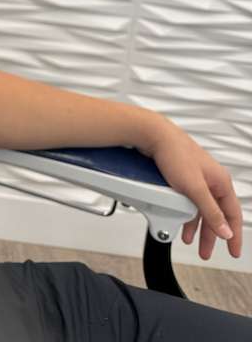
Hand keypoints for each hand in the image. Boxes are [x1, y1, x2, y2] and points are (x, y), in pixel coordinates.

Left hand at [137, 117, 242, 260]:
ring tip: (190, 240)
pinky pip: (188, 201)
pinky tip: (180, 222)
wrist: (153, 135)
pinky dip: (185, 214)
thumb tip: (225, 230)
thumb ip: (211, 211)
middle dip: (211, 234)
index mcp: (220, 182)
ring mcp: (197, 178)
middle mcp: (211, 180)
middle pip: (215, 213)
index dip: (234, 235)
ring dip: (196, 226)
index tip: (233, 250)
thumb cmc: (175, 153)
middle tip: (206, 251)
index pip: (233, 214)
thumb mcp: (195, 188)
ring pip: (200, 208)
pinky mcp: (183, 176)